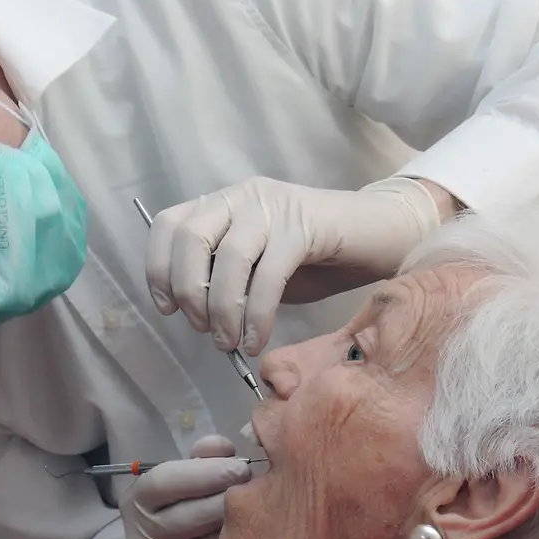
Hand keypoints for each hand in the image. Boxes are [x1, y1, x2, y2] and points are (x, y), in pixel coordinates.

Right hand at [120, 435, 254, 538]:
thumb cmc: (186, 495)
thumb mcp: (188, 467)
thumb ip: (206, 453)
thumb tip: (225, 450)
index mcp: (138, 500)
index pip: (165, 483)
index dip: (207, 473)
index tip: (240, 468)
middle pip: (192, 518)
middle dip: (230, 501)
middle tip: (258, 491)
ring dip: (241, 531)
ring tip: (260, 516)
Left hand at [144, 176, 446, 353]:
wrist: (379, 237)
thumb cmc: (315, 259)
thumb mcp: (256, 268)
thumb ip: (223, 278)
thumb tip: (194, 313)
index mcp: (223, 203)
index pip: (169, 224)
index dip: (158, 268)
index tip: (168, 308)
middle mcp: (242, 196)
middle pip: (190, 238)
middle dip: (190, 292)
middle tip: (205, 329)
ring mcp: (272, 206)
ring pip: (228, 259)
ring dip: (223, 310)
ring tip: (231, 342)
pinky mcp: (303, 225)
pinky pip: (268, 274)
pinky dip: (257, 314)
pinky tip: (258, 339)